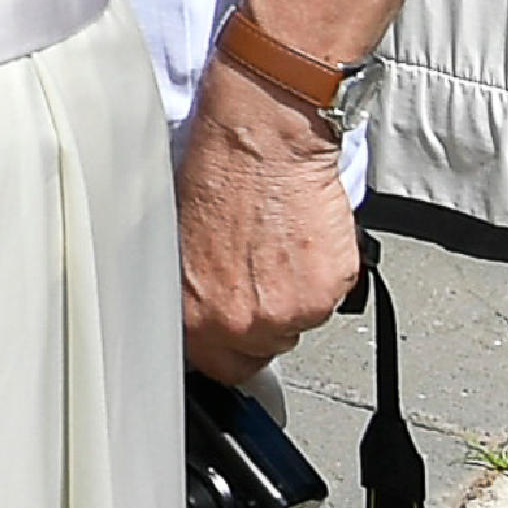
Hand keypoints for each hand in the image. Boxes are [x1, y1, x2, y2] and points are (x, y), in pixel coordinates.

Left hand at [176, 55, 360, 387]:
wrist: (263, 142)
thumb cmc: (217, 176)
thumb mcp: (178, 245)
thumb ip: (190, 291)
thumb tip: (195, 306)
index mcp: (191, 313)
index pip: (211, 365)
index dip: (221, 345)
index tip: (228, 332)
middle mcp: (237, 321)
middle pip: (257, 353)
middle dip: (260, 324)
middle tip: (259, 281)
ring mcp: (287, 310)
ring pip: (296, 324)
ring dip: (291, 297)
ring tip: (277, 250)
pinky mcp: (328, 289)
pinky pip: (329, 298)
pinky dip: (322, 275)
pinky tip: (301, 239)